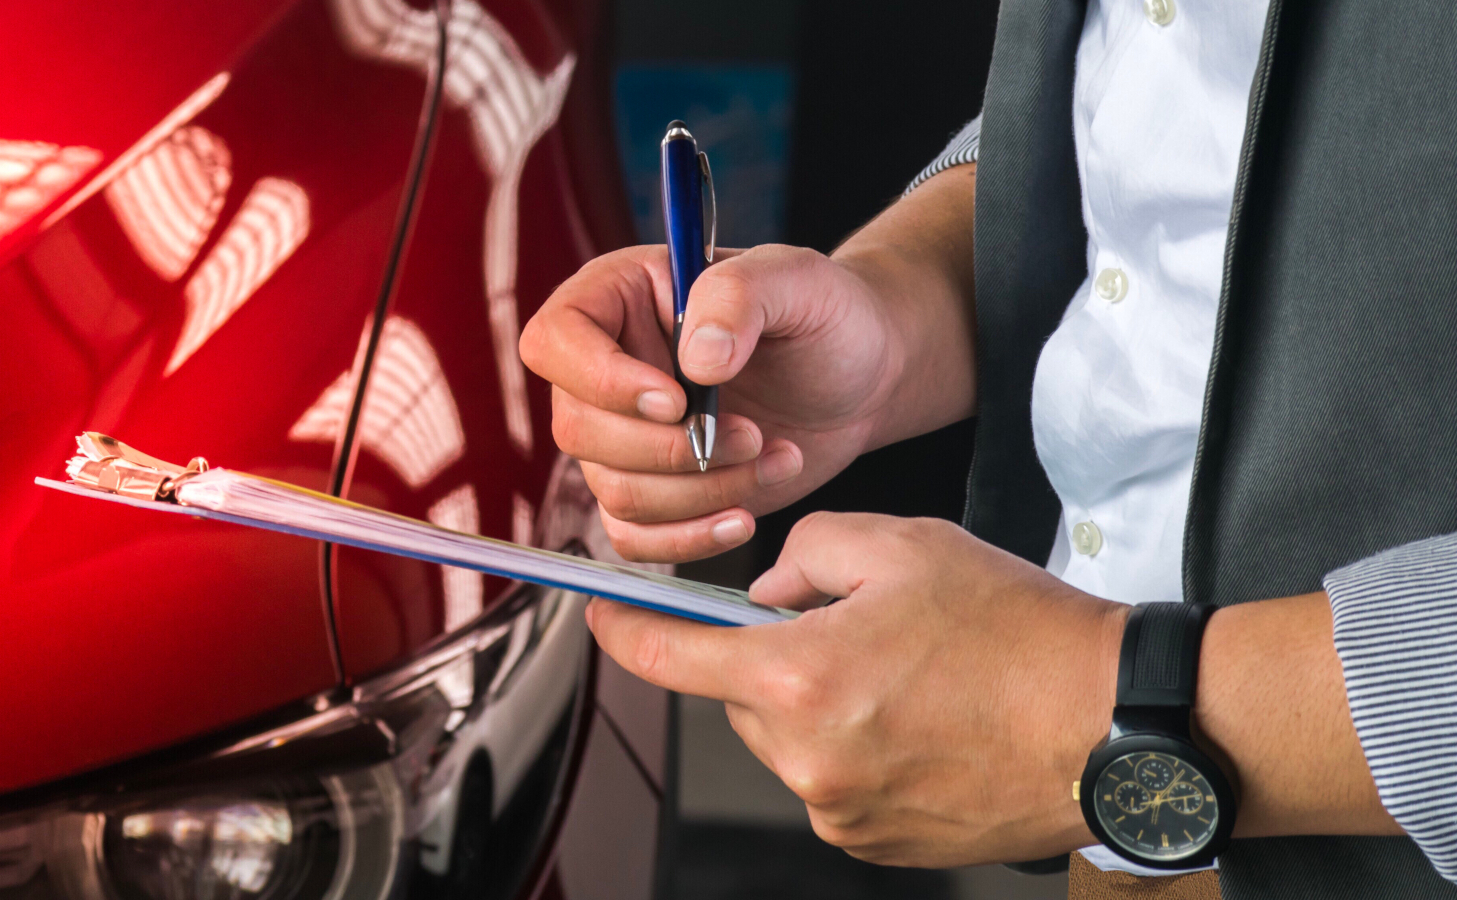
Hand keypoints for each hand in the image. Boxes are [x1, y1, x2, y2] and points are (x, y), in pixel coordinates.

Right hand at [519, 245, 907, 560]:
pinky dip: (690, 537)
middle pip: (578, 429)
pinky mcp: (652, 489)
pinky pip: (634, 536)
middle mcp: (606, 368)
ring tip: (770, 456)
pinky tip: (745, 513)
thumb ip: (740, 296)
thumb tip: (697, 360)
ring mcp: (623, 435)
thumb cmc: (825, 313)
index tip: (677, 398)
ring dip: (698, 491)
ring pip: (613, 489)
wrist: (862, 376)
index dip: (601, 380)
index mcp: (618, 298)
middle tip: (749, 433)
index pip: (554, 340)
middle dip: (669, 449)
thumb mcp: (796, 280)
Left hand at [585, 512, 1127, 866]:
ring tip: (917, 677)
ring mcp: (840, 811)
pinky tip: (929, 722)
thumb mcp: (905, 546)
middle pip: (741, 695)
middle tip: (861, 627)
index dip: (625, 630)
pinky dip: (860, 746)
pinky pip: (834, 780)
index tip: (601, 613)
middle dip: (777, 654)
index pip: (669, 658)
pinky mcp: (876, 844)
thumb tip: (770, 589)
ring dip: (824, 702)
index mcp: (798, 679)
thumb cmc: (1024, 634)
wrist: (1116, 725)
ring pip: (791, 737)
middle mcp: (806, 758)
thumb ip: (809, 551)